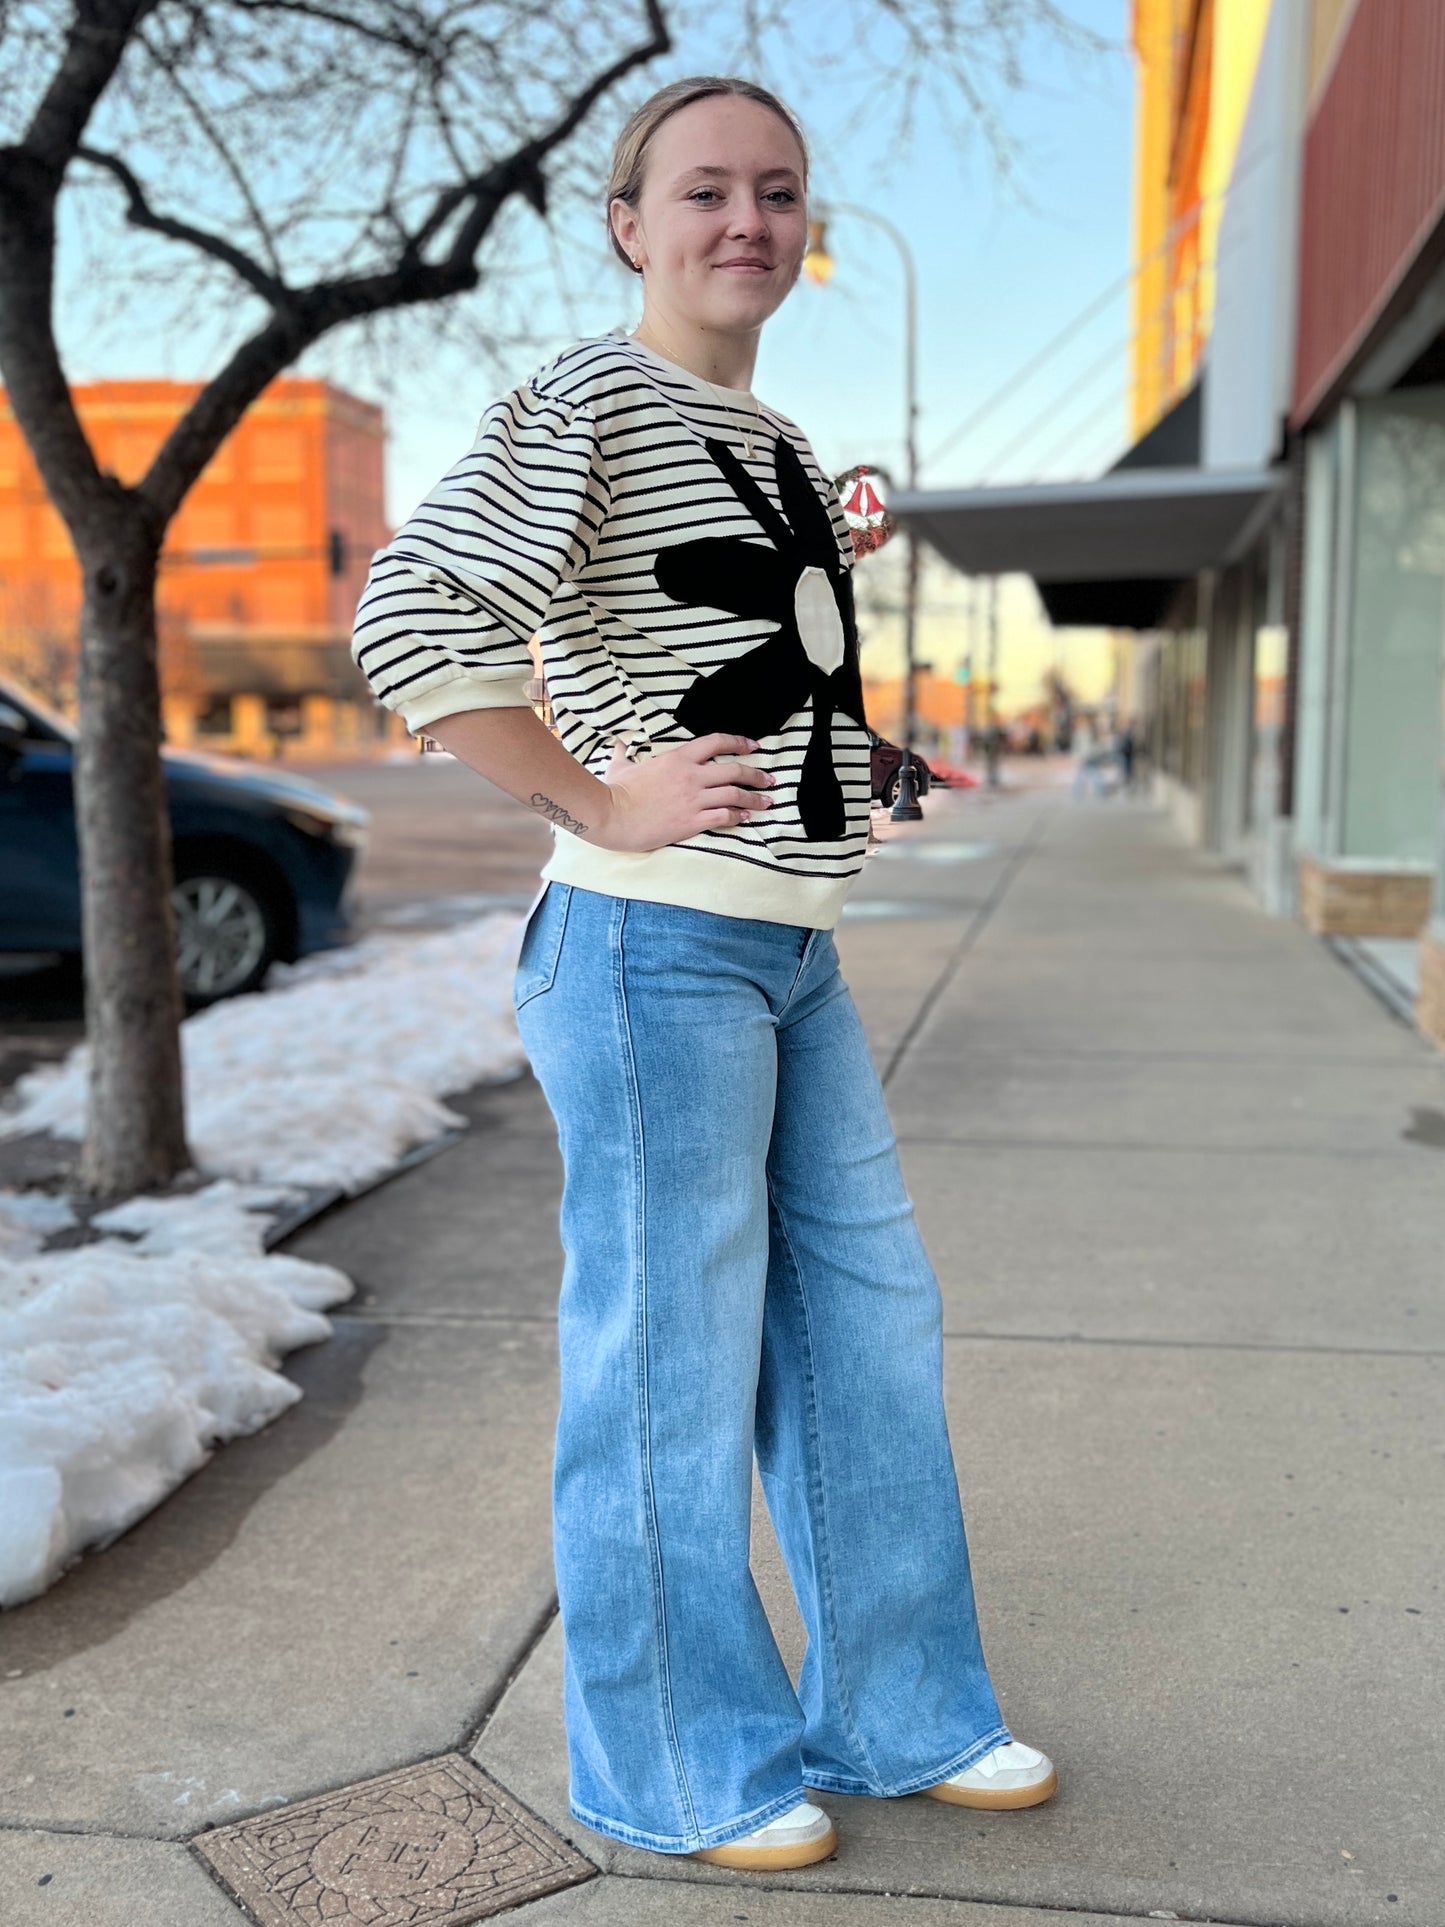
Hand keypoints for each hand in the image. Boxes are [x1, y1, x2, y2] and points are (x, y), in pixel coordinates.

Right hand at [593, 734, 775, 852]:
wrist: (611, 815)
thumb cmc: (615, 790)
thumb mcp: (620, 766)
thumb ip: (624, 753)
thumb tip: (619, 744)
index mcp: (678, 758)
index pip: (717, 742)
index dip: (739, 742)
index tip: (754, 746)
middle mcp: (691, 776)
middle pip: (734, 770)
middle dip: (756, 774)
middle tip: (768, 779)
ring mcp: (693, 799)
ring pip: (734, 794)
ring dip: (754, 798)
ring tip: (767, 801)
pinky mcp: (691, 821)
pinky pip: (724, 817)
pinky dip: (738, 816)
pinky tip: (745, 817)